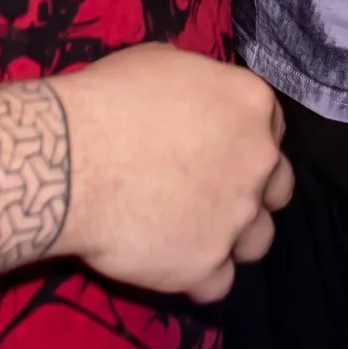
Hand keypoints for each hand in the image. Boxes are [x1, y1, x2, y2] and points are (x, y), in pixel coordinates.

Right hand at [51, 44, 294, 302]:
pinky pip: (217, 284)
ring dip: (232, 239)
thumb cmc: (108, 100)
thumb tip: (191, 98)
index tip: (216, 151)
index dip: (244, 143)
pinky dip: (197, 277)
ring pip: (258, 240)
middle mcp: (258, 161)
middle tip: (209, 194)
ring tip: (191, 235)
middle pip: (277, 188)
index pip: (272, 130)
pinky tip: (169, 264)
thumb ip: (197, 87)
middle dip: (252, 193)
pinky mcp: (206, 263)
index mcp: (252, 104)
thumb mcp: (160, 64)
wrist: (70, 160)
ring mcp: (236, 216)